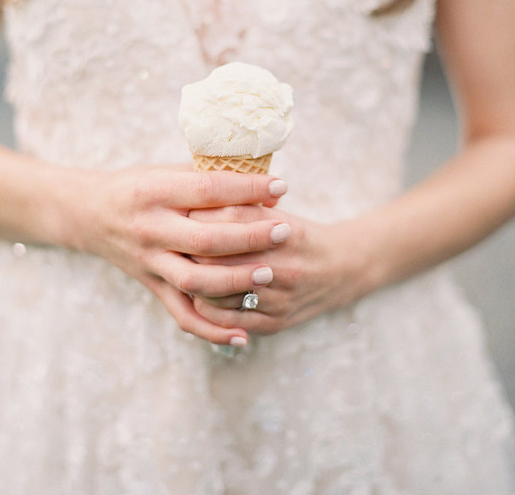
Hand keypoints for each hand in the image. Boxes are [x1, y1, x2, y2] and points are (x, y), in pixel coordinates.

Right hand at [58, 166, 288, 345]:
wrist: (88, 212)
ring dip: (234, 282)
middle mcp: (150, 229)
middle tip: (284, 231)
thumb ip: (206, 176)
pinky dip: (212, 330)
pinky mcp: (151, 287)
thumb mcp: (165, 171)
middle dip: (250, 237)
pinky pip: (182, 314)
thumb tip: (260, 180)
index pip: (207, 191)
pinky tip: (243, 335)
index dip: (247, 190)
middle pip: (205, 240)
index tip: (280, 187)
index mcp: (154, 192)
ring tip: (268, 273)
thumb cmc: (137, 186)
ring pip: (195, 281)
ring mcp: (149, 262)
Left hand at [188, 204, 378, 335]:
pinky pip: (225, 319)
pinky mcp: (273, 323)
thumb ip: (242, 203)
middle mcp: (285, 267)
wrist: (340, 270)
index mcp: (286, 231)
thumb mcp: (277, 211)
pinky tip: (197, 292)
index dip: (200, 212)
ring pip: (216, 292)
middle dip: (190, 246)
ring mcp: (279, 299)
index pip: (230, 218)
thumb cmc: (297, 234)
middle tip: (174, 237)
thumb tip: (194, 191)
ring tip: (181, 264)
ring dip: (192, 278)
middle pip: (217, 256)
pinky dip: (204, 306)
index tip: (182, 208)